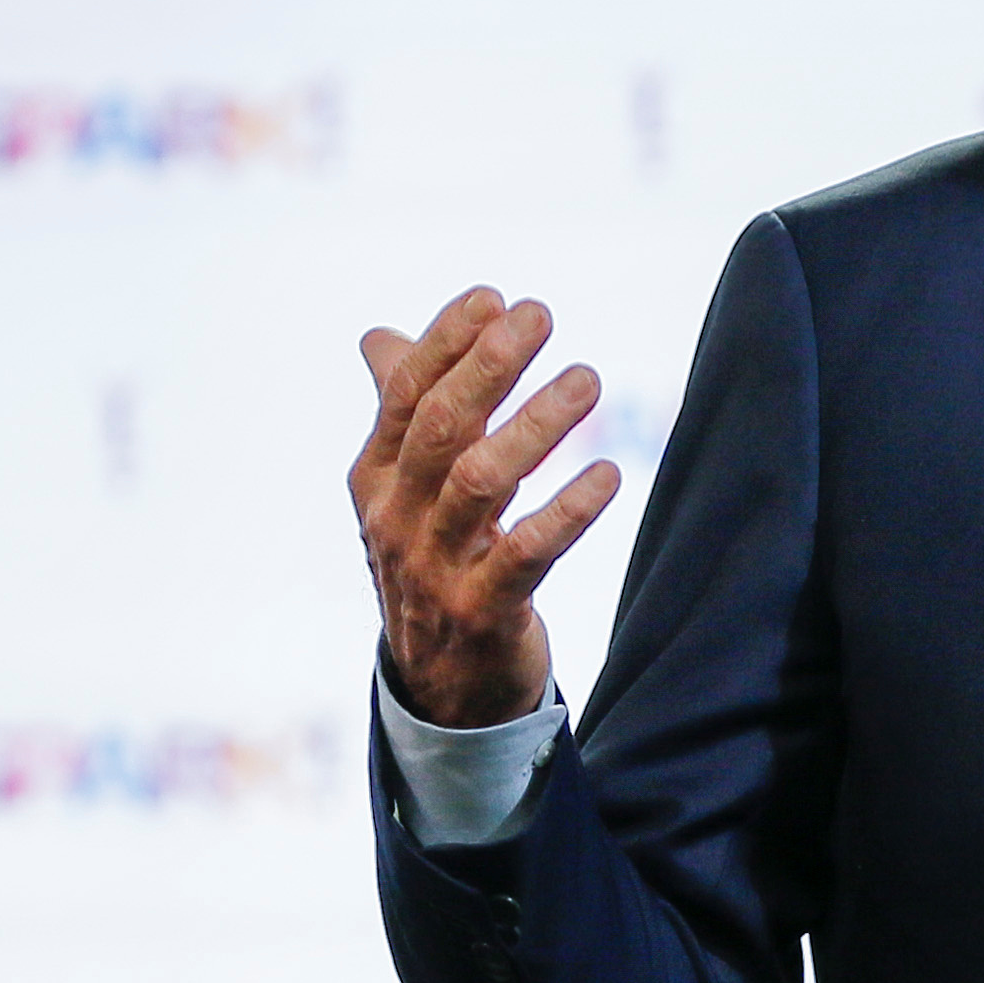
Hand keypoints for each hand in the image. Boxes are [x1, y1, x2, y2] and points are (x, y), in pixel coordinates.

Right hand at [354, 288, 624, 728]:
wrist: (441, 686)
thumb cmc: (434, 564)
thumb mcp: (405, 491)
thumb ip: (401, 412)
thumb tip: (378, 337)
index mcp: (375, 477)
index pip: (405, 394)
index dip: (446, 342)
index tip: (493, 296)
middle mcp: (395, 518)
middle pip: (440, 428)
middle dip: (489, 366)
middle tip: (541, 315)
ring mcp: (434, 568)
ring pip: (482, 483)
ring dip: (537, 425)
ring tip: (588, 378)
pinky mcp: (482, 611)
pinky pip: (527, 553)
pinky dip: (569, 511)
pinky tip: (608, 472)